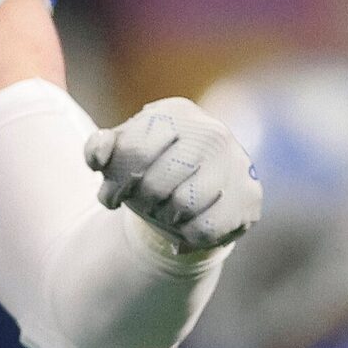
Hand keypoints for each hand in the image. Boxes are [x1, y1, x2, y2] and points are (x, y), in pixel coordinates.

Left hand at [87, 96, 260, 250]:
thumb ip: (100, 148)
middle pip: (155, 183)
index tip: (110, 196)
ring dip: (164, 217)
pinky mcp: (249, 197)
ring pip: (182, 206)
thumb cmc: (150, 171)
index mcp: (175, 114)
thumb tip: (98, 156)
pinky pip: (205, 228)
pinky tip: (187, 225)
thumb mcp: (121, 155)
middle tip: (140, 204)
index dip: (116, 182)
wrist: (193, 197)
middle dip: (140, 201)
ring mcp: (235, 163)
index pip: (134, 152)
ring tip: (165, 211)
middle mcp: (211, 133)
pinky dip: (188, 234)